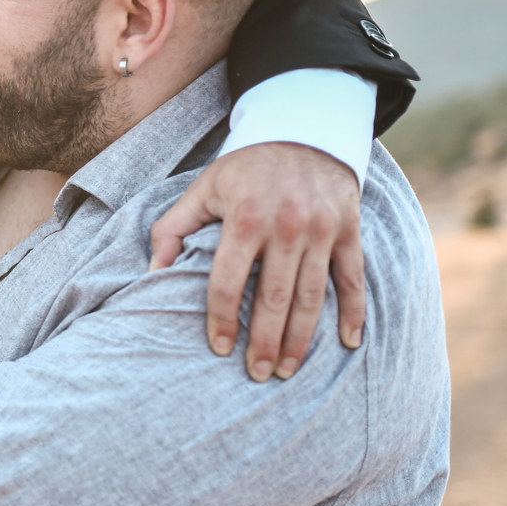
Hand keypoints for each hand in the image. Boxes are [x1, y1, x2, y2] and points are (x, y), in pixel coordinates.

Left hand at [149, 142, 363, 381]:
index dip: (221, 318)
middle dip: (264, 342)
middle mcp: (285, 225)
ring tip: (286, 370)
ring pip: (312, 296)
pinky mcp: (348, 231)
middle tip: (256, 375)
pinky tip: (347, 344)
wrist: (304, 131)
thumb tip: (153, 273)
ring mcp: (321, 230)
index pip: (228, 281)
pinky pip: (353, 279)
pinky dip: (353, 313)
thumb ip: (172, 229)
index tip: (219, 347)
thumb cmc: (245, 169)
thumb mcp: (202, 189)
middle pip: (273, 297)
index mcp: (244, 217)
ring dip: (300, 338)